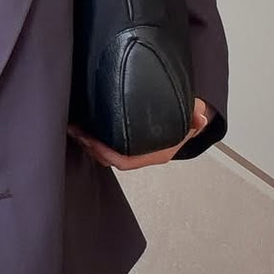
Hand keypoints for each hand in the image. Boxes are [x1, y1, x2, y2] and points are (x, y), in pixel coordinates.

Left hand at [67, 97, 210, 169]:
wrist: (191, 122)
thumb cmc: (189, 118)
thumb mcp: (195, 113)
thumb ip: (196, 114)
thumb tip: (199, 118)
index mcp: (157, 153)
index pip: (126, 160)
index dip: (105, 152)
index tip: (90, 137)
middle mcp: (143, 156)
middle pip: (110, 160)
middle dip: (91, 147)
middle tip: (76, 130)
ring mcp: (135, 152)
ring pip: (106, 155)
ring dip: (89, 144)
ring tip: (75, 128)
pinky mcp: (127, 144)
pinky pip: (107, 147)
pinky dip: (94, 140)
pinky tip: (83, 127)